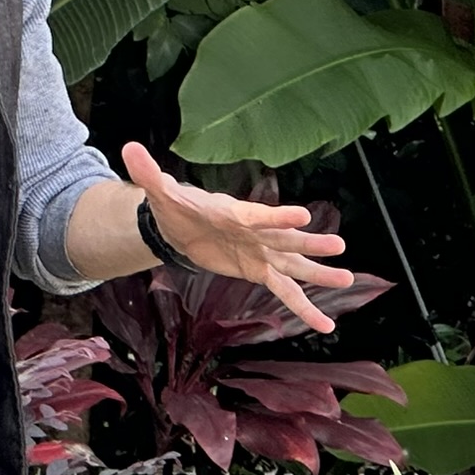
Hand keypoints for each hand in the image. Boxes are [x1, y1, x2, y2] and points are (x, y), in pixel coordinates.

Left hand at [122, 143, 353, 332]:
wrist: (180, 226)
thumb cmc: (176, 207)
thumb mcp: (160, 192)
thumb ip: (148, 173)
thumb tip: (128, 148)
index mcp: (234, 212)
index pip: (258, 214)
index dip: (278, 215)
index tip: (302, 215)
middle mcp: (254, 232)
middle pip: (284, 238)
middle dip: (309, 243)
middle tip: (338, 245)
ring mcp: (260, 252)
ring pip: (293, 266)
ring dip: (318, 274)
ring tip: (346, 279)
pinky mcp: (258, 271)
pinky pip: (285, 292)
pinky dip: (304, 307)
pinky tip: (326, 326)